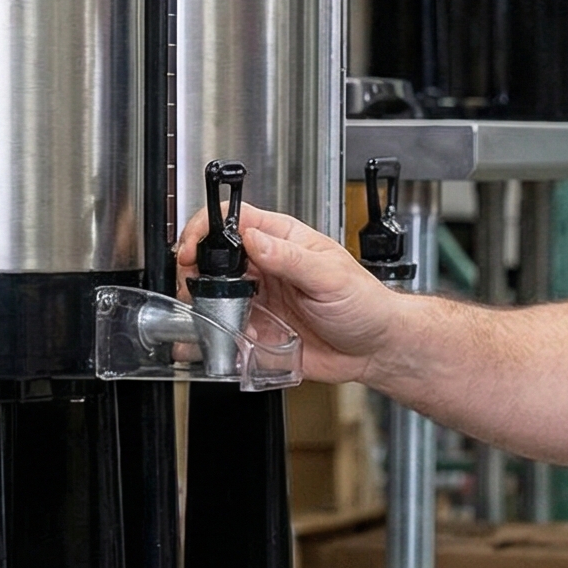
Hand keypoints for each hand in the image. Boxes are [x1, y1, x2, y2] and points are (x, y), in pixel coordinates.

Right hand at [174, 205, 409, 384]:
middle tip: (192, 283)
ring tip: (210, 311)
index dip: (207, 228)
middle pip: (216, 255)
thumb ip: (291, 258)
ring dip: (205, 301)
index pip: (236, 218)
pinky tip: (232, 335)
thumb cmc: (366, 304)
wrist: (375, 349)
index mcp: (285, 240)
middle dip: (196, 267)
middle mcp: (269, 265)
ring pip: (216, 291)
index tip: (194, 247)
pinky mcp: (260, 327)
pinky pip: (229, 326)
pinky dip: (222, 331)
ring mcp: (262, 296)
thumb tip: (255, 239)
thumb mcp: (330, 276)